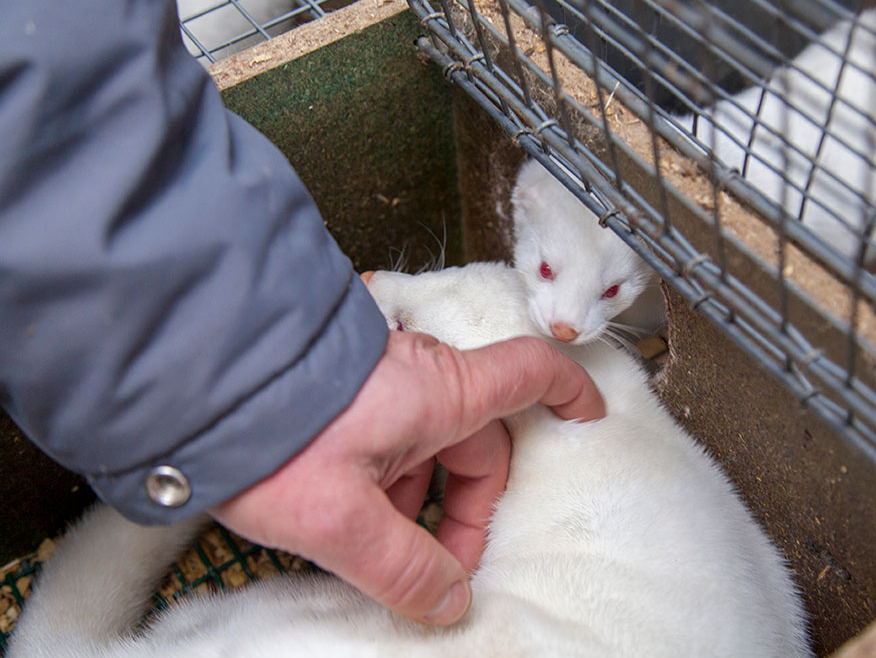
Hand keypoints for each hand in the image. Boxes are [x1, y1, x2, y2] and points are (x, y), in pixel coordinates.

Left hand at [208, 329, 603, 625]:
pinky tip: (346, 517)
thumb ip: (403, 568)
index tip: (587, 416)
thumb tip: (451, 601)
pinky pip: (388, 437)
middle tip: (442, 568)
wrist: (187, 376)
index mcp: (439, 394)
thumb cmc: (267, 429)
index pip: (530, 374)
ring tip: (376, 550)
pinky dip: (385, 480)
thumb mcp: (341, 519)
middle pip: (477, 442)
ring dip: (416, 501)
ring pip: (426, 446)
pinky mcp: (344, 390)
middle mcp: (418, 377)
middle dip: (466, 509)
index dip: (569, 390)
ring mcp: (380, 381)